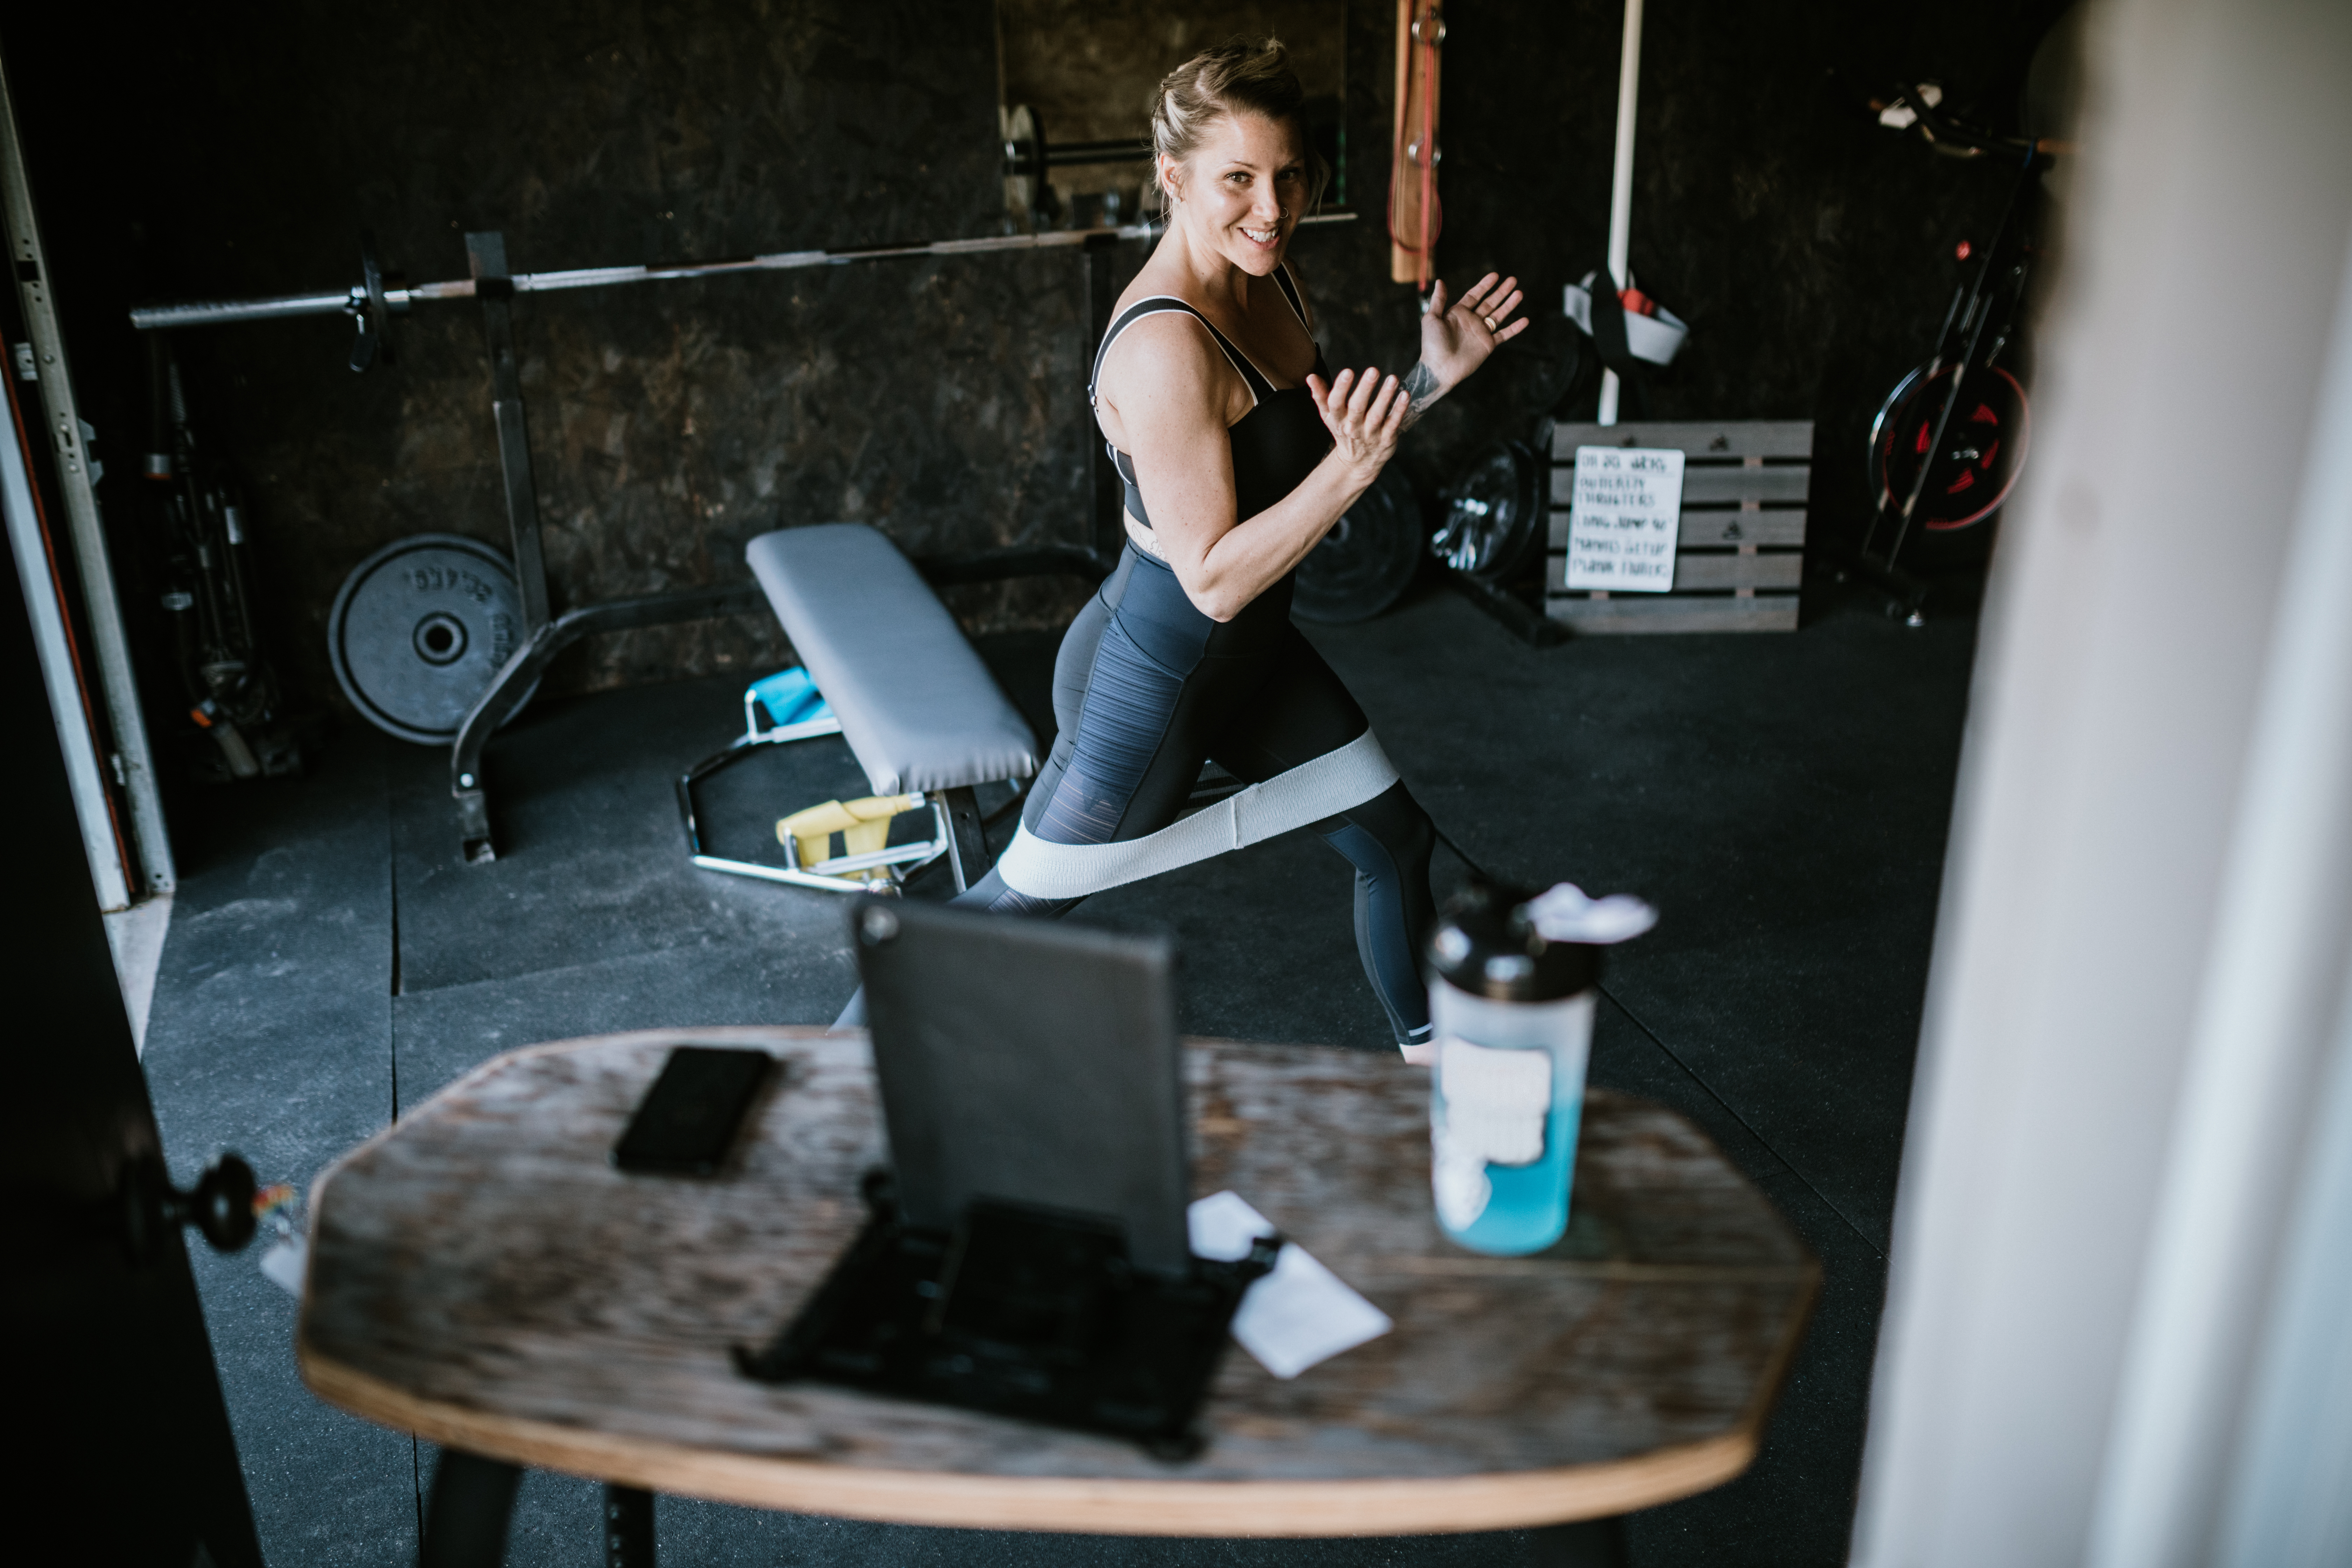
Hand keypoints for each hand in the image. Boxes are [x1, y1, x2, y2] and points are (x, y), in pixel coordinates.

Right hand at [1308, 367, 1407, 480]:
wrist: (1357, 463)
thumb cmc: (1343, 431)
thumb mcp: (1329, 416)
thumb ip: (1320, 395)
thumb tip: (1310, 377)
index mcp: (1337, 419)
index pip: (1335, 403)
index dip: (1340, 388)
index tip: (1348, 371)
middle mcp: (1353, 427)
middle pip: (1357, 407)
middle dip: (1365, 389)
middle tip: (1373, 370)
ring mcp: (1370, 434)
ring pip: (1377, 415)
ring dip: (1385, 396)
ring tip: (1393, 379)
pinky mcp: (1386, 439)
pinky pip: (1393, 423)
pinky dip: (1399, 410)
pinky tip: (1405, 395)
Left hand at [1418, 272, 1527, 392]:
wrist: (1439, 368)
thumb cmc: (1432, 344)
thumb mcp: (1431, 318)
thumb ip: (1438, 300)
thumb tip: (1440, 281)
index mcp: (1458, 313)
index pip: (1474, 295)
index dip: (1485, 285)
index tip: (1495, 275)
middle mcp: (1471, 321)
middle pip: (1490, 302)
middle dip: (1501, 291)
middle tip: (1513, 280)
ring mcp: (1480, 333)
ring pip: (1499, 315)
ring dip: (1509, 304)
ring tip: (1519, 293)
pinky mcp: (1487, 345)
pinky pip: (1504, 334)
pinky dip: (1514, 328)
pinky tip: (1525, 320)